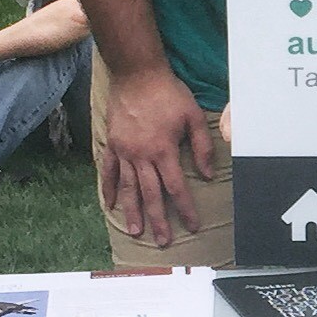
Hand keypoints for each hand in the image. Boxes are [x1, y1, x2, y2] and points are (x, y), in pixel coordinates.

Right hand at [99, 60, 216, 245]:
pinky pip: (108, 171)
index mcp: (164, 150)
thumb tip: (208, 174)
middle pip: (151, 194)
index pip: (176, 187)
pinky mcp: (112, 144)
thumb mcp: (193, 116)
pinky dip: (108, 189)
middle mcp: (142, 156)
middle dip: (158, 219)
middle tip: (163, 241)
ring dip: (132, 211)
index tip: (191, 225)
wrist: (136, 74)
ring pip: (128, 188)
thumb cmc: (168, 93)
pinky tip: (110, 204)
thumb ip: (202, 146)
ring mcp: (124, 151)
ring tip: (136, 231)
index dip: (185, 208)